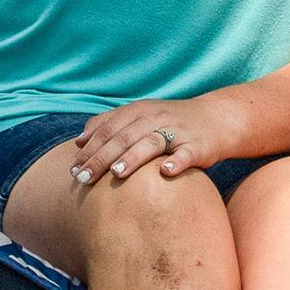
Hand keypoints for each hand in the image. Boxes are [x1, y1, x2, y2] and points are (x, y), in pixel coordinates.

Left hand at [70, 94, 235, 188]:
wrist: (217, 119)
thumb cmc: (171, 123)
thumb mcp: (140, 117)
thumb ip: (109, 125)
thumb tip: (79, 142)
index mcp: (138, 111)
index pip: (108, 129)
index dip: (89, 148)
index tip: (73, 169)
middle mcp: (156, 118)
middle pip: (124, 137)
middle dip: (101, 158)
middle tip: (83, 178)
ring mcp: (178, 131)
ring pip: (152, 142)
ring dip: (133, 157)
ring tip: (116, 173)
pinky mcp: (198, 145)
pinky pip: (187, 154)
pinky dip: (177, 162)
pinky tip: (166, 172)